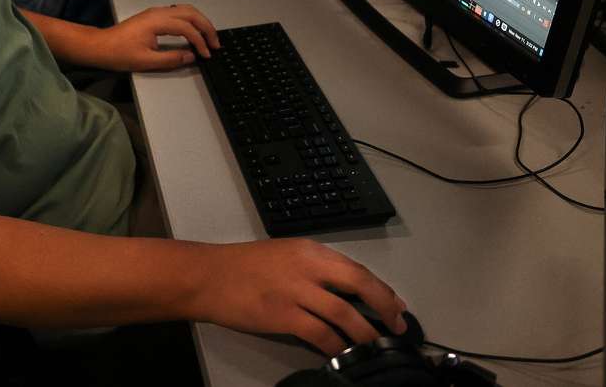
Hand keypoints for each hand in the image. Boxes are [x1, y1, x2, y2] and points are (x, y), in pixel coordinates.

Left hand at [89, 4, 218, 70]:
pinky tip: (194, 32)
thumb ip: (171, 59)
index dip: (200, 41)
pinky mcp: (154, 16)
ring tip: (209, 38)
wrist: (100, 46)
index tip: (206, 55)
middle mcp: (159, 12)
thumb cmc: (119, 53)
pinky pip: (178, 12)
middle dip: (206, 27)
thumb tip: (191, 56)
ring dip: (200, 22)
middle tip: (216, 44)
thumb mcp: (146, 61)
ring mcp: (156, 12)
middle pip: (191, 13)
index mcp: (157, 21)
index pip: (186, 28)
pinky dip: (191, 20)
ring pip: (186, 10)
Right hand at [191, 239, 408, 355]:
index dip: (381, 289)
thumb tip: (345, 291)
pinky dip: (336, 346)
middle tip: (397, 327)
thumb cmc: (243, 266)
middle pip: (359, 284)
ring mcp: (295, 290)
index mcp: (310, 250)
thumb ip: (314, 269)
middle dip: (385, 307)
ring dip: (364, 333)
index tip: (396, 306)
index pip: (356, 268)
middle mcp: (307, 266)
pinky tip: (341, 354)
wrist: (208, 276)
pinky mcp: (283, 315)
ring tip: (374, 347)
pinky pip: (320, 333)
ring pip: (344, 313)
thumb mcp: (284, 255)